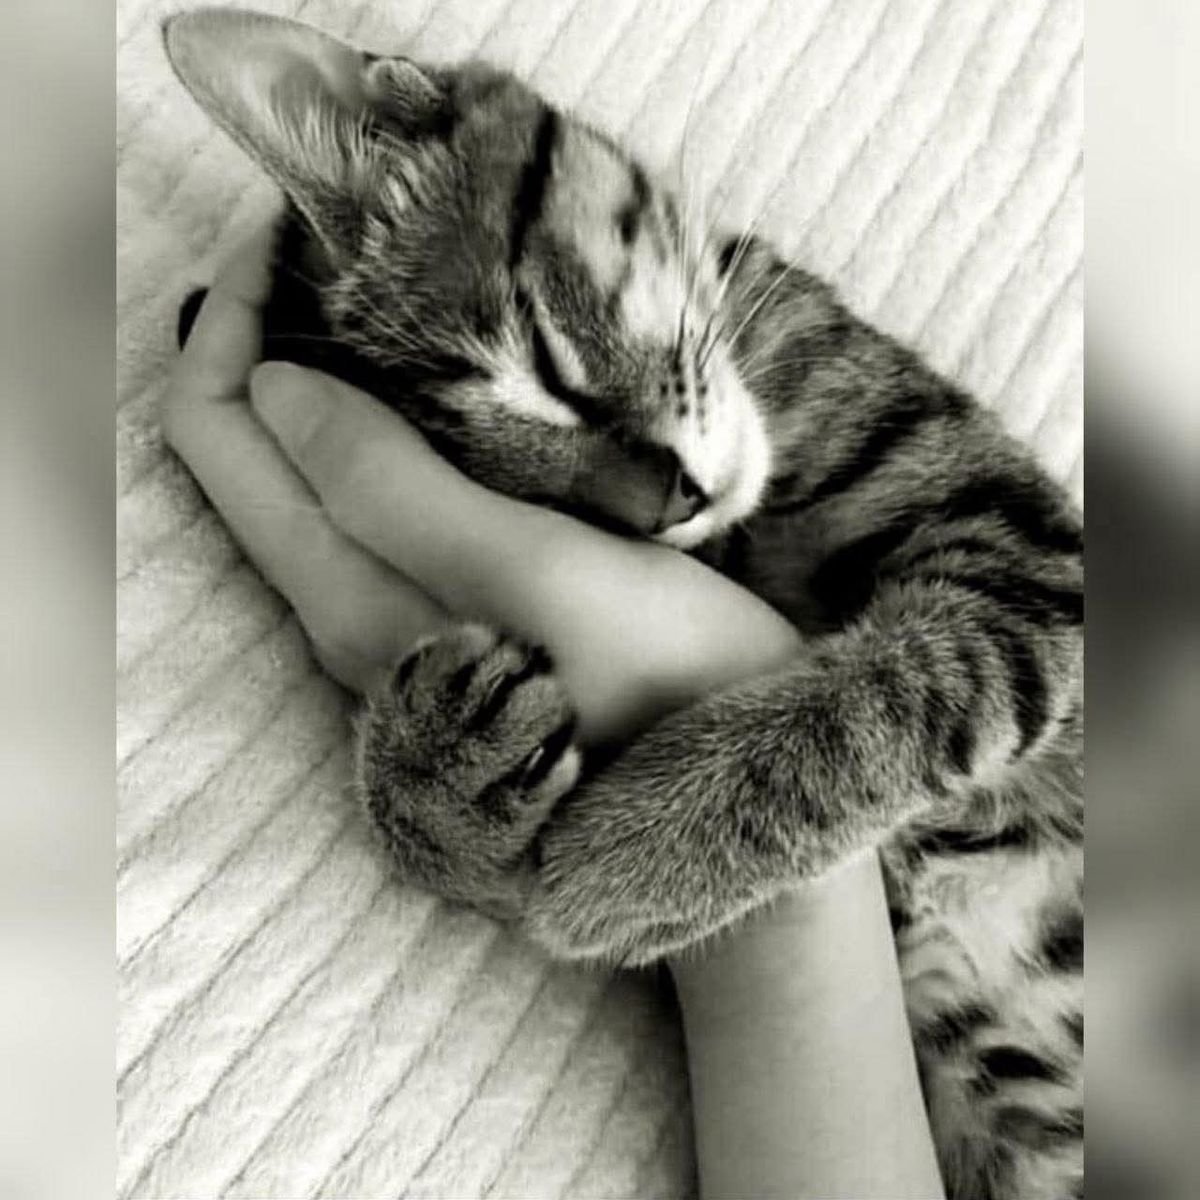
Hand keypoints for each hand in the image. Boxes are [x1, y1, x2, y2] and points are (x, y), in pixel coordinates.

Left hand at [164, 215, 802, 915]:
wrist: (735, 801)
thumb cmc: (670, 684)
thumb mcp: (545, 575)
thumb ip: (399, 494)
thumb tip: (278, 389)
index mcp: (351, 599)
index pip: (221, 435)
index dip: (235, 318)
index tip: (298, 231)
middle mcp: (343, 619)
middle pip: (241, 456)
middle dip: (263, 335)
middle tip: (338, 245)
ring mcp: (387, 627)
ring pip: (299, 481)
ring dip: (317, 380)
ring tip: (382, 295)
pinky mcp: (438, 621)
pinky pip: (360, 512)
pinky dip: (368, 433)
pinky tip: (432, 391)